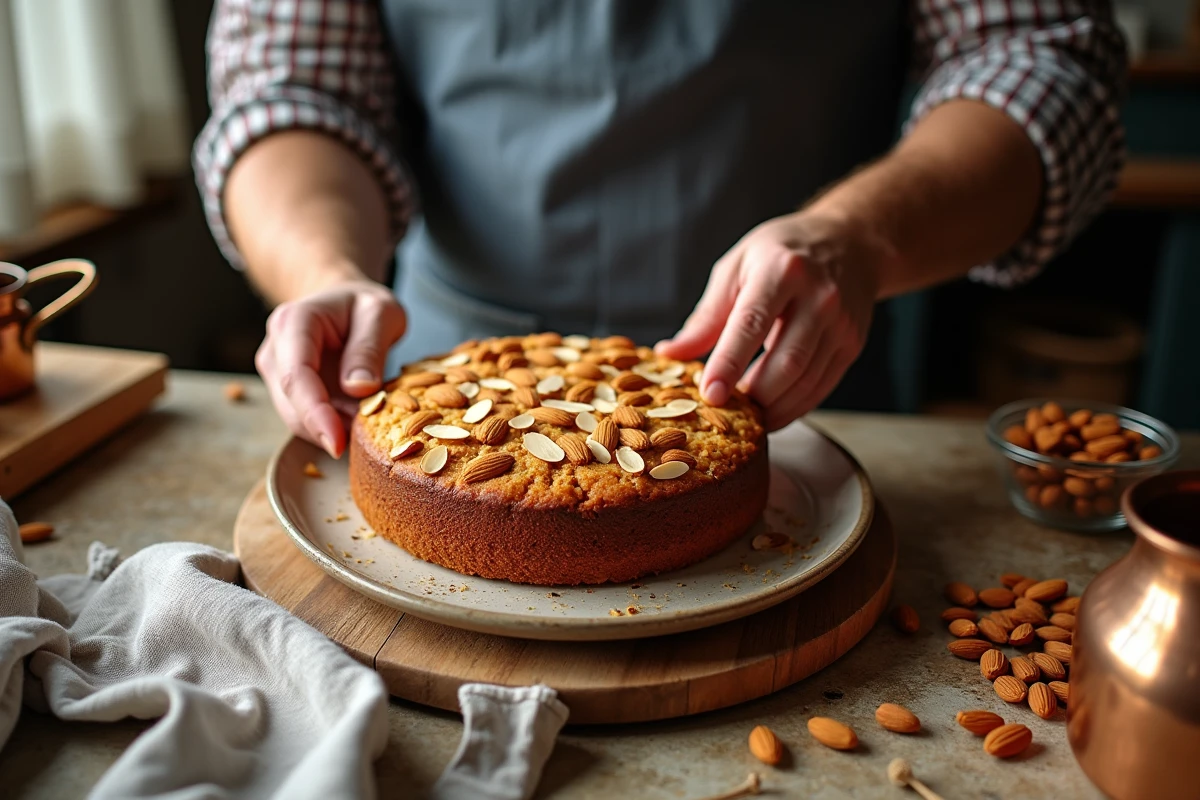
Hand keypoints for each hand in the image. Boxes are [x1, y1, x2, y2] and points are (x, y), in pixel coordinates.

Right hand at [256, 279, 405, 456]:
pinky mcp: (286, 391)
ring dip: (330, 430)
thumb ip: (370, 347)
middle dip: (326, 429)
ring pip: (295, 418)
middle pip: (290, 404)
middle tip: (367, 439)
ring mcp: (277, 372)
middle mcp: (276, 349)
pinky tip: (355, 421)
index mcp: (294, 322)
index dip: (315, 413)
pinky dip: (331, 427)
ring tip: (366, 422)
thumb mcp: (381, 313)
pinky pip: (305, 419)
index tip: (338, 443)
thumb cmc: (363, 305)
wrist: (344, 301)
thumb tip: (358, 388)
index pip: (295, 375)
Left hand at [656, 211, 889, 430]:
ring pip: (806, 381)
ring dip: (773, 409)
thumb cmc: (781, 253)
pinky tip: (771, 411)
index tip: (710, 394)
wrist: (849, 242)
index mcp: (781, 271)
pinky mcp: (852, 344)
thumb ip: (706, 317)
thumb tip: (670, 355)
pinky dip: (794, 406)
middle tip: (725, 412)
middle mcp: (818, 297)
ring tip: (745, 417)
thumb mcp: (736, 269)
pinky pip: (821, 387)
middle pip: (786, 362)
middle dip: (754, 397)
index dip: (729, 363)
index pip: (751, 324)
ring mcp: (841, 323)